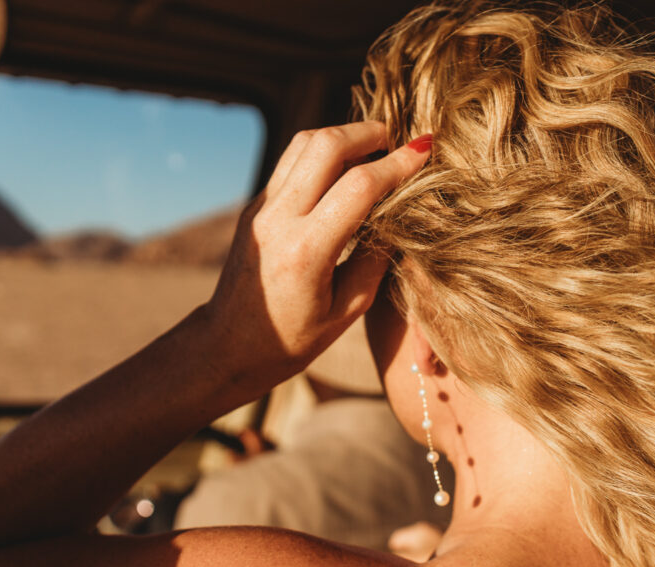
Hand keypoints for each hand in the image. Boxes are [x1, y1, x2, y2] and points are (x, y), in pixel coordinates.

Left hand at [207, 121, 430, 382]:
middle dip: (368, 133)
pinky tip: (346, 169)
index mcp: (306, 252)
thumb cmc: (294, 338)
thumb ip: (376, 258)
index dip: (397, 164)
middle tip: (397, 140)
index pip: (359, 187)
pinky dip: (324, 154)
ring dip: (343, 136)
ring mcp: (261, 209)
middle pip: (325, 145)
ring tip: (374, 148)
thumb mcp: (348, 309)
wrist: (230, 345)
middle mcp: (278, 221)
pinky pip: (292, 162)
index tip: (424, 150)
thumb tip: (401, 215)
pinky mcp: (256, 206)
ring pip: (303, 143)